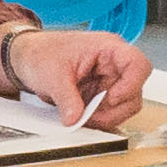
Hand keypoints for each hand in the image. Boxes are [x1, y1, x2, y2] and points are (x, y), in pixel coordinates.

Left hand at [0, 23, 148, 129]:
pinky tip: (83, 115)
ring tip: (83, 116)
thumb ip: (66, 98)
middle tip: (91, 115)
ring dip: (107, 116)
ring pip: (126, 105)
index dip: (131, 85)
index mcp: (107, 47)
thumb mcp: (52, 76)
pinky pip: (111, 111)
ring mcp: (109, 79)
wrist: (28, 59)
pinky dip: (100, 118)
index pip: (137, 64)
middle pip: (135, 91)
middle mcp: (113, 63)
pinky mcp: (102, 93)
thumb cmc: (41, 53)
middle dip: (115, 108)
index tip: (111, 98)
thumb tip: (76, 118)